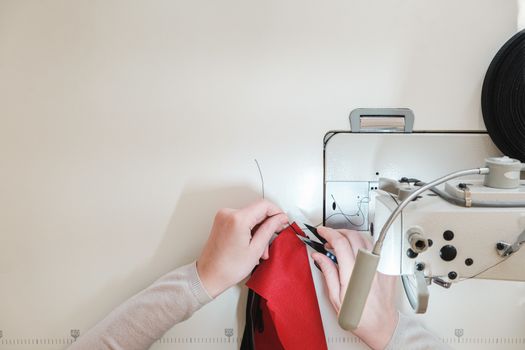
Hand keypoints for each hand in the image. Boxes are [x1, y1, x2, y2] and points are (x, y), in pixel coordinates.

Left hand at [197, 200, 287, 297]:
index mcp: (238, 219)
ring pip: (250, 217)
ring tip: (260, 249)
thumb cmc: (228, 267)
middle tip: (273, 238)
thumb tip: (279, 218)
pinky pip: (241, 220)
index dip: (277, 212)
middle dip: (267, 225)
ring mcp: (223, 217)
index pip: (264, 205)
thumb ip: (269, 229)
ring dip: (258, 230)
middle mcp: (228, 213)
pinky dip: (249, 230)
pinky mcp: (221, 221)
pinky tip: (252, 244)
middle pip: (257, 211)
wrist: (209, 276)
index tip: (283, 221)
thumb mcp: (256, 248)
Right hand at [311, 227, 397, 349]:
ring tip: (342, 243)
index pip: (340, 243)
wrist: (381, 326)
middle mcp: (367, 268)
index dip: (329, 233)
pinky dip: (363, 245)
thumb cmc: (359, 317)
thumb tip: (319, 257)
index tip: (322, 231)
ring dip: (351, 236)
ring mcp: (379, 267)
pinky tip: (357, 251)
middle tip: (329, 237)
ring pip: (365, 239)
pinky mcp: (386, 269)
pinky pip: (375, 249)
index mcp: (352, 274)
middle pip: (353, 236)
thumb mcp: (336, 298)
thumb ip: (328, 273)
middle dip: (339, 232)